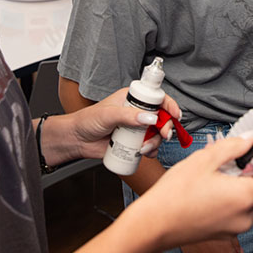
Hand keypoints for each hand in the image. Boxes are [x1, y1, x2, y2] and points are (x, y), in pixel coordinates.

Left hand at [62, 89, 181, 161]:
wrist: (77, 140)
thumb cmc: (88, 121)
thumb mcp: (108, 115)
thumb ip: (128, 115)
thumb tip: (149, 118)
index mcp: (132, 99)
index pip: (156, 98)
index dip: (169, 105)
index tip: (176, 115)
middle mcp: (137, 112)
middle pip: (161, 117)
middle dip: (166, 127)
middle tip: (164, 135)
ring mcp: (137, 128)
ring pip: (157, 134)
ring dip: (156, 142)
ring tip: (144, 149)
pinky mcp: (134, 142)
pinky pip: (150, 146)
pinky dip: (151, 151)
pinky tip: (144, 154)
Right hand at [131, 135, 252, 252]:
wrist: (154, 225)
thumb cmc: (175, 193)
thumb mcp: (204, 160)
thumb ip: (233, 147)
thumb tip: (251, 139)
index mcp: (244, 197)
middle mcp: (246, 216)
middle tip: (244, 153)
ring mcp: (236, 228)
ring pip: (252, 200)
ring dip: (246, 183)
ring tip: (224, 170)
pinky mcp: (226, 233)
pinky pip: (241, 210)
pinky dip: (236, 196)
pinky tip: (216, 186)